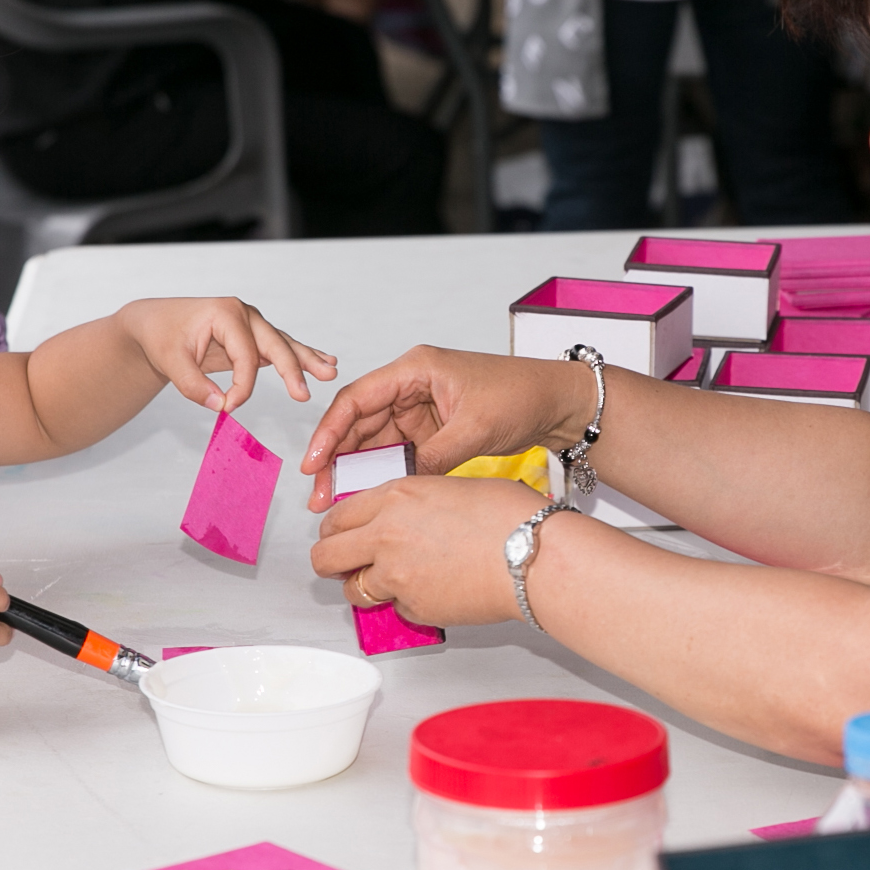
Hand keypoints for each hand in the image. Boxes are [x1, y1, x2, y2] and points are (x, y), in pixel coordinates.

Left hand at [118, 296, 337, 412]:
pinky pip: (279, 347)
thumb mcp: (169, 361)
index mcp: (226, 313)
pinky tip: (322, 362)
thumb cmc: (162, 335)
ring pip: (283, 344)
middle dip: (292, 369)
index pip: (245, 356)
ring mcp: (252, 324)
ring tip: (330, 371)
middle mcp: (244, 314)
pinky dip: (299, 357)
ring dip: (306, 359)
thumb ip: (192, 385)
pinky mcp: (253, 337)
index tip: (228, 408)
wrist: (156, 324)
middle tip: (303, 394)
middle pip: (275, 344)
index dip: (242, 387)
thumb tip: (219, 405)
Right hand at [299, 346, 587, 510]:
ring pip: (372, 439)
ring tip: (334, 500)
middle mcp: (410, 385)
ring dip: (353, 469)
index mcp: (415, 369)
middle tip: (319, 495)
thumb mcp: (475, 428)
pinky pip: (395, 451)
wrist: (555, 402)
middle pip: (358, 421)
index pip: (357, 398)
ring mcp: (418, 408)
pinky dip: (380, 472)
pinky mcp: (429, 429)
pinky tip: (366, 494)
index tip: (313, 462)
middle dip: (335, 458)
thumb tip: (401, 486)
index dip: (329, 431)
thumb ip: (434, 456)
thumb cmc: (521, 395)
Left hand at [311, 473, 552, 624]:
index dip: (334, 529)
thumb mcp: (450, 487)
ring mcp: (396, 575)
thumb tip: (400, 516)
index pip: (336, 515)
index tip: (340, 535)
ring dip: (364, 587)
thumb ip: (413, 503)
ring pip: (353, 590)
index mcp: (395, 497)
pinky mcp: (413, 607)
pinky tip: (433, 590)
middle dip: (331, 562)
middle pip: (325, 555)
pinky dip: (407, 604)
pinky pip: (395, 609)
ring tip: (389, 582)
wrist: (531, 554)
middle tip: (343, 565)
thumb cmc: (508, 516)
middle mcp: (385, 534)